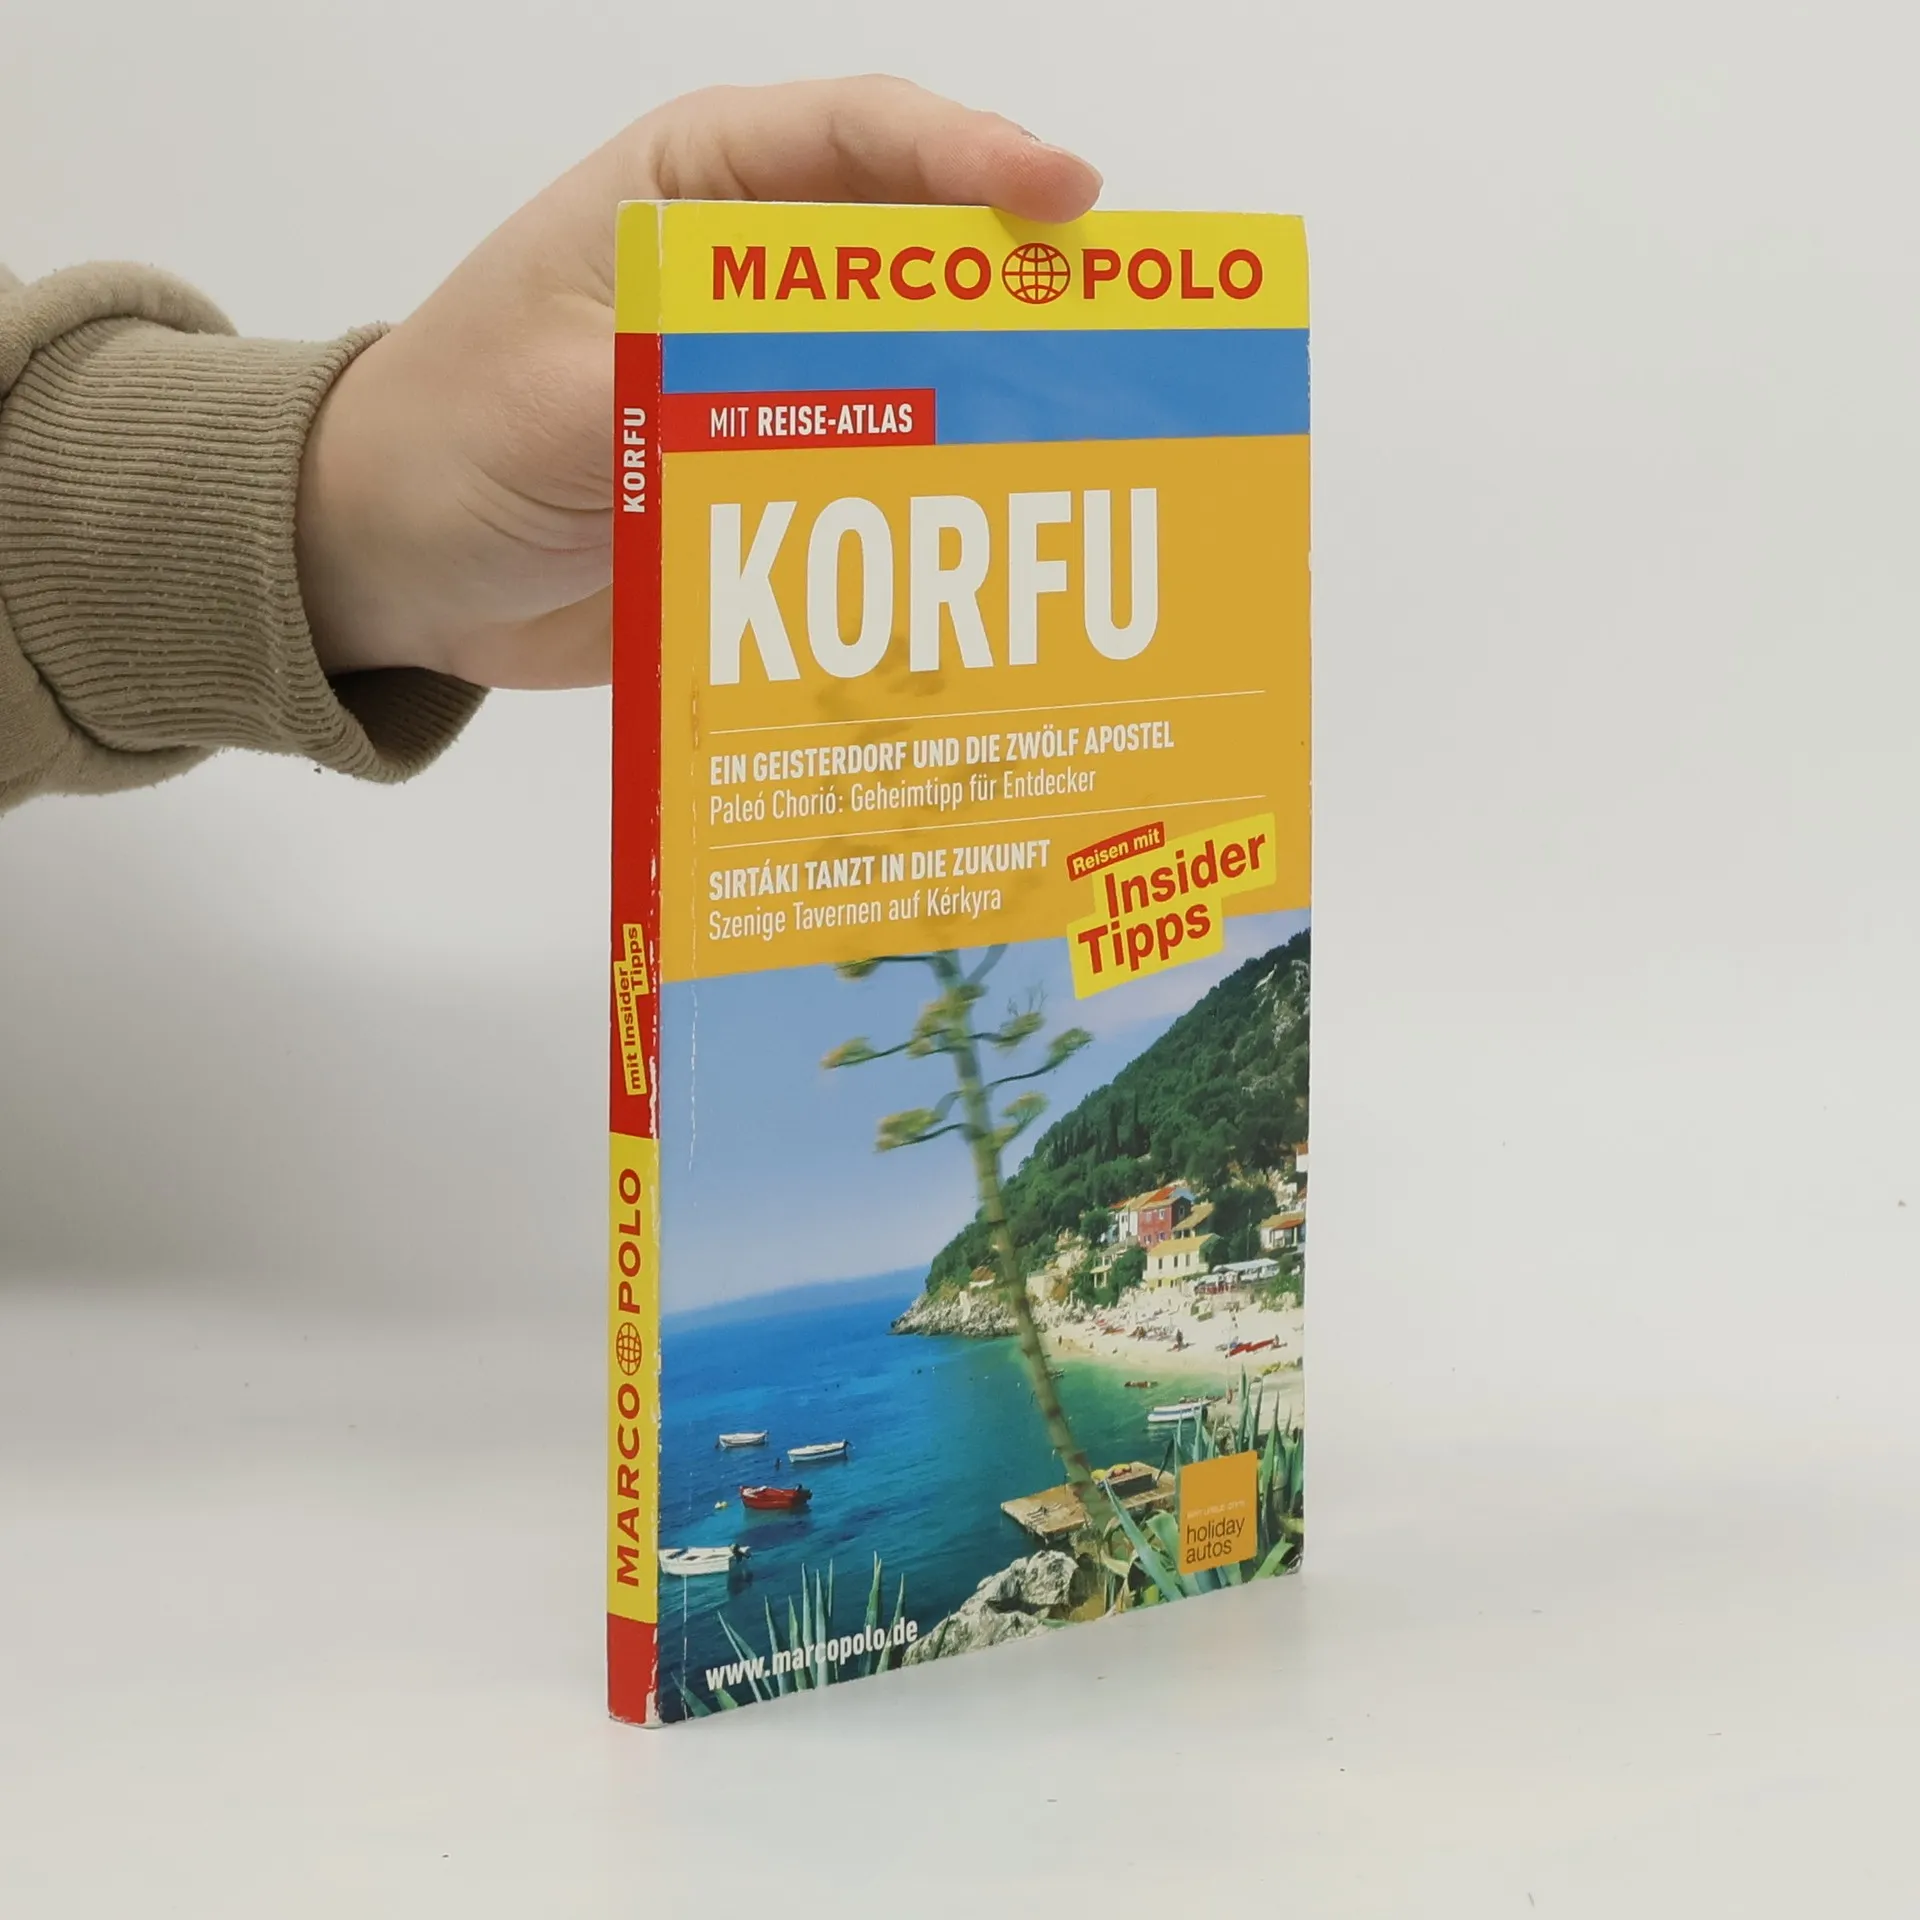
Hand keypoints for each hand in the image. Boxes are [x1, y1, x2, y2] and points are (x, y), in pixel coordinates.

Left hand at [295, 77, 1101, 687]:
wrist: (394, 566)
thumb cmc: (447, 436)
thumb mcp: (559, 397)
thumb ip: (699, 388)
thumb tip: (856, 407)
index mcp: (697, 197)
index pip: (859, 139)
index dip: (970, 158)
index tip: (1061, 202)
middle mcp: (756, 285)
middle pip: (920, 267)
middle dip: (1016, 304)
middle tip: (1114, 351)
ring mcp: (777, 396)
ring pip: (916, 390)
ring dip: (992, 426)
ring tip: (1083, 467)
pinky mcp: (781, 495)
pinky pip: (878, 501)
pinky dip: (934, 527)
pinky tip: (993, 564)